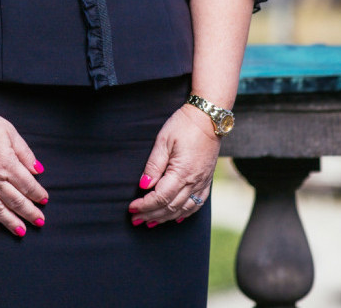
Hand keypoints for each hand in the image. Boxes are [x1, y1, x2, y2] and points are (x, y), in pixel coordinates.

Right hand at [0, 97, 48, 235]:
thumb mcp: (9, 131)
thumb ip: (24, 153)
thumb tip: (37, 169)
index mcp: (7, 163)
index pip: (28, 185)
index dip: (38, 194)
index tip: (44, 200)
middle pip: (16, 201)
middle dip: (30, 213)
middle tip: (39, 221)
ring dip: (11, 222)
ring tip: (21, 231)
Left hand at [128, 104, 220, 226]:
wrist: (209, 118)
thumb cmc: (183, 125)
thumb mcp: (163, 140)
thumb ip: (154, 164)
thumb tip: (144, 185)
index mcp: (182, 172)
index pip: (160, 197)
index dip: (145, 205)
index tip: (132, 208)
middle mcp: (194, 181)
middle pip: (170, 207)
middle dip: (152, 215)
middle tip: (136, 219)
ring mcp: (202, 182)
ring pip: (183, 209)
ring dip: (166, 218)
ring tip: (150, 222)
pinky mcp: (207, 180)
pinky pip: (197, 204)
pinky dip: (185, 214)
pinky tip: (176, 218)